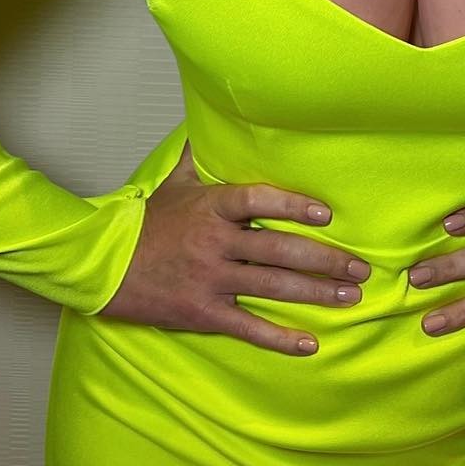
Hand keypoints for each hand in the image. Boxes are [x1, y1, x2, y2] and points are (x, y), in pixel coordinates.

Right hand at [98, 138, 370, 355]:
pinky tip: (309, 344)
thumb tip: (216, 121)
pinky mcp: (204, 313)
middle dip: (325, 260)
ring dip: (316, 293)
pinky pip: (249, 327)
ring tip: (350, 296)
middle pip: (279, 250)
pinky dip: (280, 338)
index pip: (258, 200)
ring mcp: (210, 280)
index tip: (326, 215)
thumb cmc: (145, 223)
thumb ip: (202, 157)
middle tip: (361, 268)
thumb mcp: (173, 184)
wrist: (103, 268)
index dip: (294, 205)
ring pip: (273, 287)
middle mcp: (215, 243)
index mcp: (211, 208)